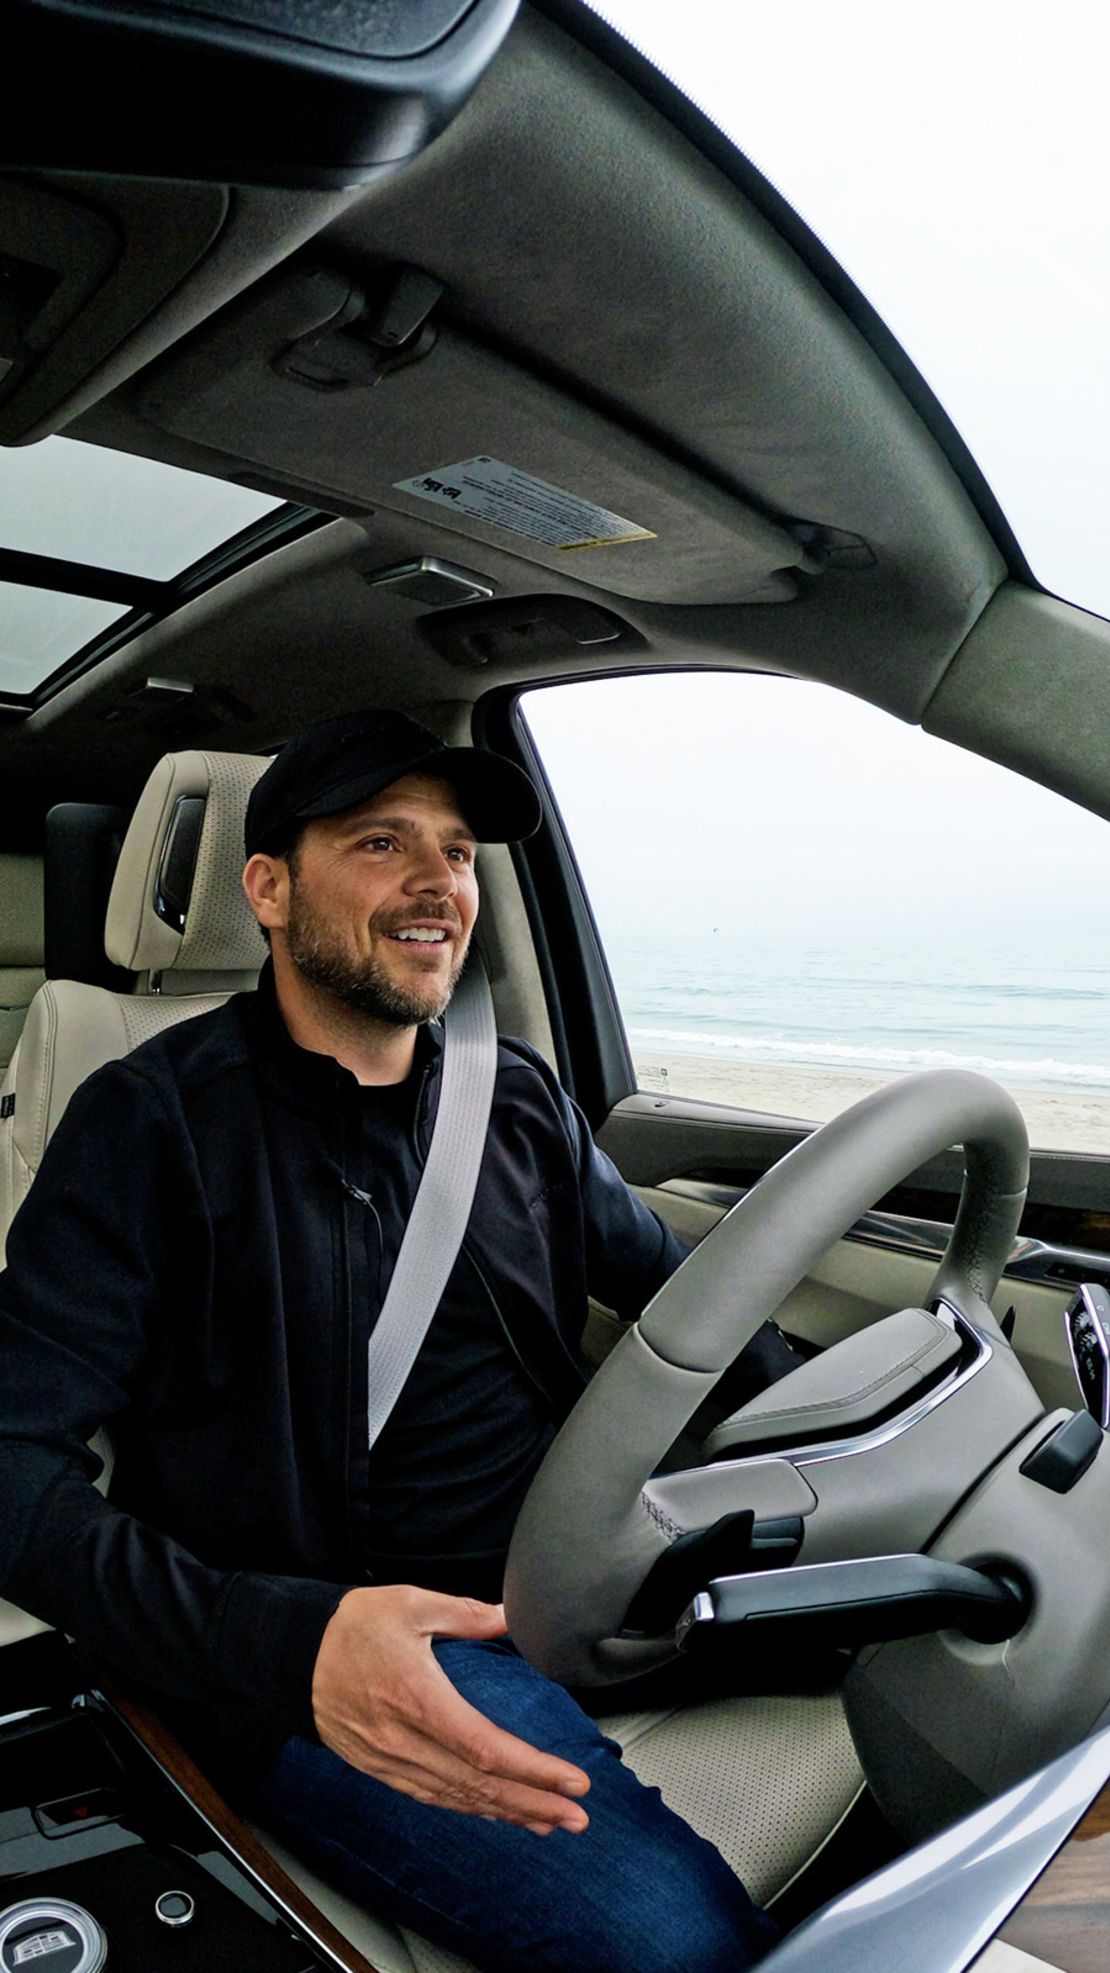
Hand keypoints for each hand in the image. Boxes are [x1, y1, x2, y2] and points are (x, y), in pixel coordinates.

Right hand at [311, 1585, 590, 1833]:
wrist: (292, 1655)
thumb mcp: (409, 1603)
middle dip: (532, 1804)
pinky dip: (468, 1808)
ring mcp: (389, 1759)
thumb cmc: (351, 1626)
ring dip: (506, 1814)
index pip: (485, 1747)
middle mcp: (403, 1739)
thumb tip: (509, 1615)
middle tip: (577, 1816)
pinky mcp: (379, 1768)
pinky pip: (430, 1797)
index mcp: (416, 1697)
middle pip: (477, 1784)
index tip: (571, 1780)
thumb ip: (464, 1613)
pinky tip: (494, 1812)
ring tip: (548, 1822)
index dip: (532, 1770)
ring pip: (456, 1798)